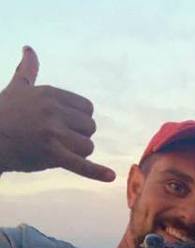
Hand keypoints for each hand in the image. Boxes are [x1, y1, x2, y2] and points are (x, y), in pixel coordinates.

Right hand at [0, 47, 114, 181]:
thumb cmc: (3, 114)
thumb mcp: (18, 88)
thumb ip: (28, 70)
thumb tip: (28, 49)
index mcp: (49, 94)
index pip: (87, 108)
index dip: (79, 120)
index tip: (63, 124)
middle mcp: (53, 110)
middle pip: (90, 127)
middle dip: (79, 136)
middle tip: (59, 140)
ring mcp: (52, 131)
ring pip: (87, 146)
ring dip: (77, 153)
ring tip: (58, 152)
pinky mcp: (51, 153)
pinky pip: (81, 164)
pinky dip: (96, 172)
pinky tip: (110, 176)